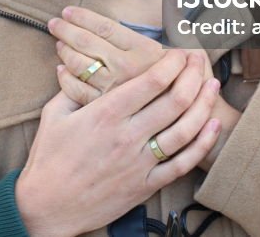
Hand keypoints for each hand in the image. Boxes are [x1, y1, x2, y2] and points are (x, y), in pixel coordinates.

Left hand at [49, 5, 209, 101]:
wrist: (190, 123)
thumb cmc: (189, 82)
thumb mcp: (190, 49)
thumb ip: (178, 23)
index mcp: (143, 50)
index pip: (104, 27)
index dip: (82, 17)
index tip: (68, 11)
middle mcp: (126, 69)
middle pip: (86, 43)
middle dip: (67, 30)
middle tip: (55, 23)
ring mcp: (114, 90)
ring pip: (79, 65)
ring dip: (65, 51)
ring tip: (60, 43)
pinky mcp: (105, 110)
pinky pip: (76, 91)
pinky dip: (65, 78)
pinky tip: (63, 70)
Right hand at [50, 5, 237, 173]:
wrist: (47, 206)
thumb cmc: (48, 159)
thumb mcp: (53, 115)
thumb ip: (72, 88)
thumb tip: (78, 65)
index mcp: (105, 114)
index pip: (150, 81)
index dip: (172, 62)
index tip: (179, 52)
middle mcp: (127, 135)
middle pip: (174, 100)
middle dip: (193, 75)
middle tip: (201, 60)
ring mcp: (139, 162)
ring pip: (184, 129)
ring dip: (204, 104)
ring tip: (213, 86)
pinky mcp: (145, 185)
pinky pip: (182, 164)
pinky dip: (202, 145)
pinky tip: (213, 127)